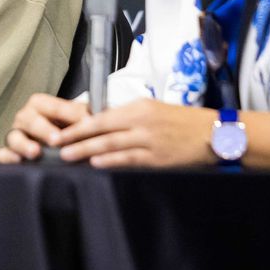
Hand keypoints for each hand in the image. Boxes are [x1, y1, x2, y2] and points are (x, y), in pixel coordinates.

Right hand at [0, 94, 89, 162]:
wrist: (52, 143)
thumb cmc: (64, 127)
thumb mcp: (75, 118)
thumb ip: (84, 115)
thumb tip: (98, 117)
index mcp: (41, 104)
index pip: (55, 107)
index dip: (69, 115)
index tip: (85, 124)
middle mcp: (25, 117)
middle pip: (30, 120)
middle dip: (43, 129)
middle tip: (56, 139)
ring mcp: (15, 135)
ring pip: (14, 137)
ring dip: (24, 144)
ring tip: (35, 153)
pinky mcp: (9, 152)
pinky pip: (3, 154)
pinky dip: (8, 157)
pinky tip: (17, 161)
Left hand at [53, 99, 217, 167]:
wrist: (214, 134)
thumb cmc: (183, 122)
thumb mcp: (154, 110)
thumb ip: (130, 117)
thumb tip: (103, 125)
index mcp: (139, 106)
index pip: (102, 115)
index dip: (79, 124)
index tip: (61, 129)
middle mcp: (141, 121)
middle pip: (101, 129)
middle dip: (76, 137)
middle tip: (56, 144)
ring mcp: (149, 140)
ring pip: (111, 144)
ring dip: (87, 150)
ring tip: (68, 155)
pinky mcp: (157, 158)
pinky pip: (129, 159)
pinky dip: (111, 161)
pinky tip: (96, 163)